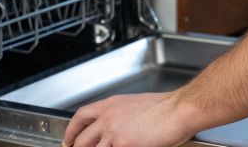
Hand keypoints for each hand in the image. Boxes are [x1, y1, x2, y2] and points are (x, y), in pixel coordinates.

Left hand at [62, 92, 195, 146]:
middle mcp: (108, 118)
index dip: (71, 131)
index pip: (81, 117)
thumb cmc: (166, 108)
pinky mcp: (123, 145)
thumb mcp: (136, 105)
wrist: (178, 110)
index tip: (68, 140)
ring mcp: (114, 134)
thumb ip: (121, 115)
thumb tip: (116, 128)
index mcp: (111, 105)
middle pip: (82, 139)